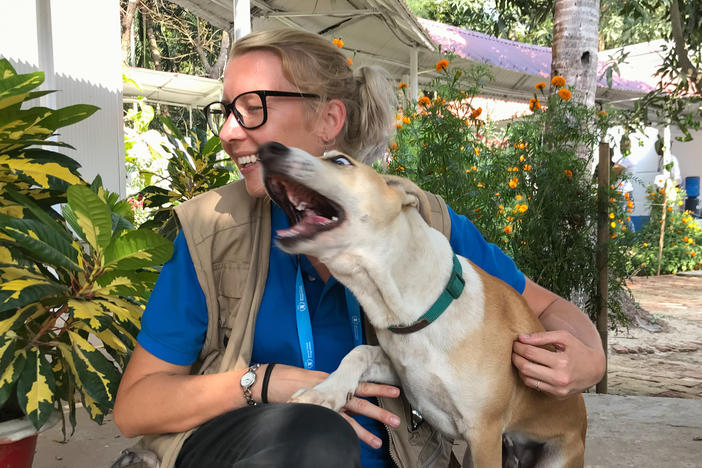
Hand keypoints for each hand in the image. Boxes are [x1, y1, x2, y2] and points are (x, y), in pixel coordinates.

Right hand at [265, 365, 400, 447]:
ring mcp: (324, 404)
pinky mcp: (315, 412)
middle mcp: (333, 392)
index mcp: (335, 383)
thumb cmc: (292, 382)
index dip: (378, 387)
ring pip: (349, 417)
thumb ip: (331, 388)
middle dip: (380, 408)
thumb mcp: (316, 383)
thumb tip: (343, 394)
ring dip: (365, 430)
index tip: (396, 390)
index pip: (360, 384)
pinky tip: (352, 445)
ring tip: (379, 442)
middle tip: (398, 416)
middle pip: (360, 399)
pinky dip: (344, 434)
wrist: (271, 382)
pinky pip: (333, 425)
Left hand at [512, 330, 604, 397]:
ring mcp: (558, 390)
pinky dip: (528, 377)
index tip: (515, 342)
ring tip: (519, 358)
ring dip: (519, 368)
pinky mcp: (556, 396)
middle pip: (525, 368)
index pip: (531, 353)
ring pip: (527, 379)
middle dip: (515, 357)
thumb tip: (521, 338)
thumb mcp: (564, 338)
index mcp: (562, 362)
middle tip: (513, 350)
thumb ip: (542, 336)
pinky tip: (528, 368)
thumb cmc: (578, 350)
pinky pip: (534, 386)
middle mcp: (559, 379)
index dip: (519, 347)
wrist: (595, 370)